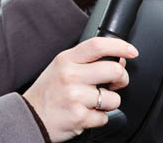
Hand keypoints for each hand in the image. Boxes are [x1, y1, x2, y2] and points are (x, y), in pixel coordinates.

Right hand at [23, 37, 138, 141]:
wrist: (30, 115)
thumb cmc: (48, 91)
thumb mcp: (61, 67)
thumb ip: (86, 61)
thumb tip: (118, 59)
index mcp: (66, 59)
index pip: (97, 45)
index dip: (120, 46)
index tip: (131, 51)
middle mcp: (70, 75)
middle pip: (113, 70)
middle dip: (121, 79)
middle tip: (114, 83)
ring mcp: (75, 96)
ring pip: (114, 98)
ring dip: (108, 103)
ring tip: (91, 102)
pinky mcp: (79, 117)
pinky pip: (104, 117)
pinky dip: (98, 118)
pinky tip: (84, 113)